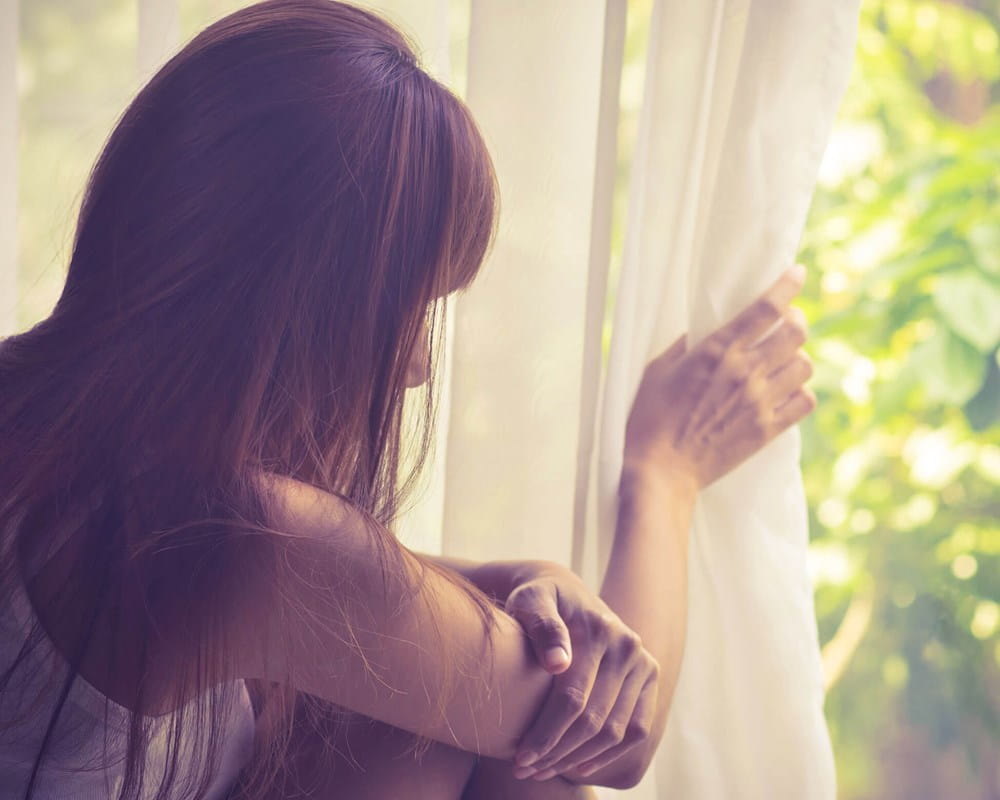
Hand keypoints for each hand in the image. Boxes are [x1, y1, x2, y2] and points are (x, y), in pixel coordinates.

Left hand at [501, 561, 658, 781]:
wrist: (565, 591)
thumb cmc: (538, 599)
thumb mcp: (530, 601)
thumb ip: (542, 626)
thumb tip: (557, 664)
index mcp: (599, 629)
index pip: (572, 697)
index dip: (546, 733)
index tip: (519, 758)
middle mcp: (627, 646)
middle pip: (594, 719)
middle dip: (557, 752)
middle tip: (524, 770)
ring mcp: (642, 662)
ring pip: (615, 730)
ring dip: (578, 758)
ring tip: (544, 769)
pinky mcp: (649, 676)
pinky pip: (636, 728)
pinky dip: (609, 753)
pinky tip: (578, 766)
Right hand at [624, 263, 814, 489]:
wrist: (661, 471)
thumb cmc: (649, 418)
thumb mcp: (657, 370)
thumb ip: (685, 346)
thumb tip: (702, 334)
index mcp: (716, 351)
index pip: (766, 308)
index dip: (787, 286)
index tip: (797, 273)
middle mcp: (744, 372)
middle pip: (795, 332)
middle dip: (796, 320)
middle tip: (787, 323)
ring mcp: (759, 402)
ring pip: (805, 365)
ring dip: (797, 357)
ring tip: (783, 361)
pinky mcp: (766, 430)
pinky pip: (805, 401)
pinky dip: (801, 392)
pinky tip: (786, 392)